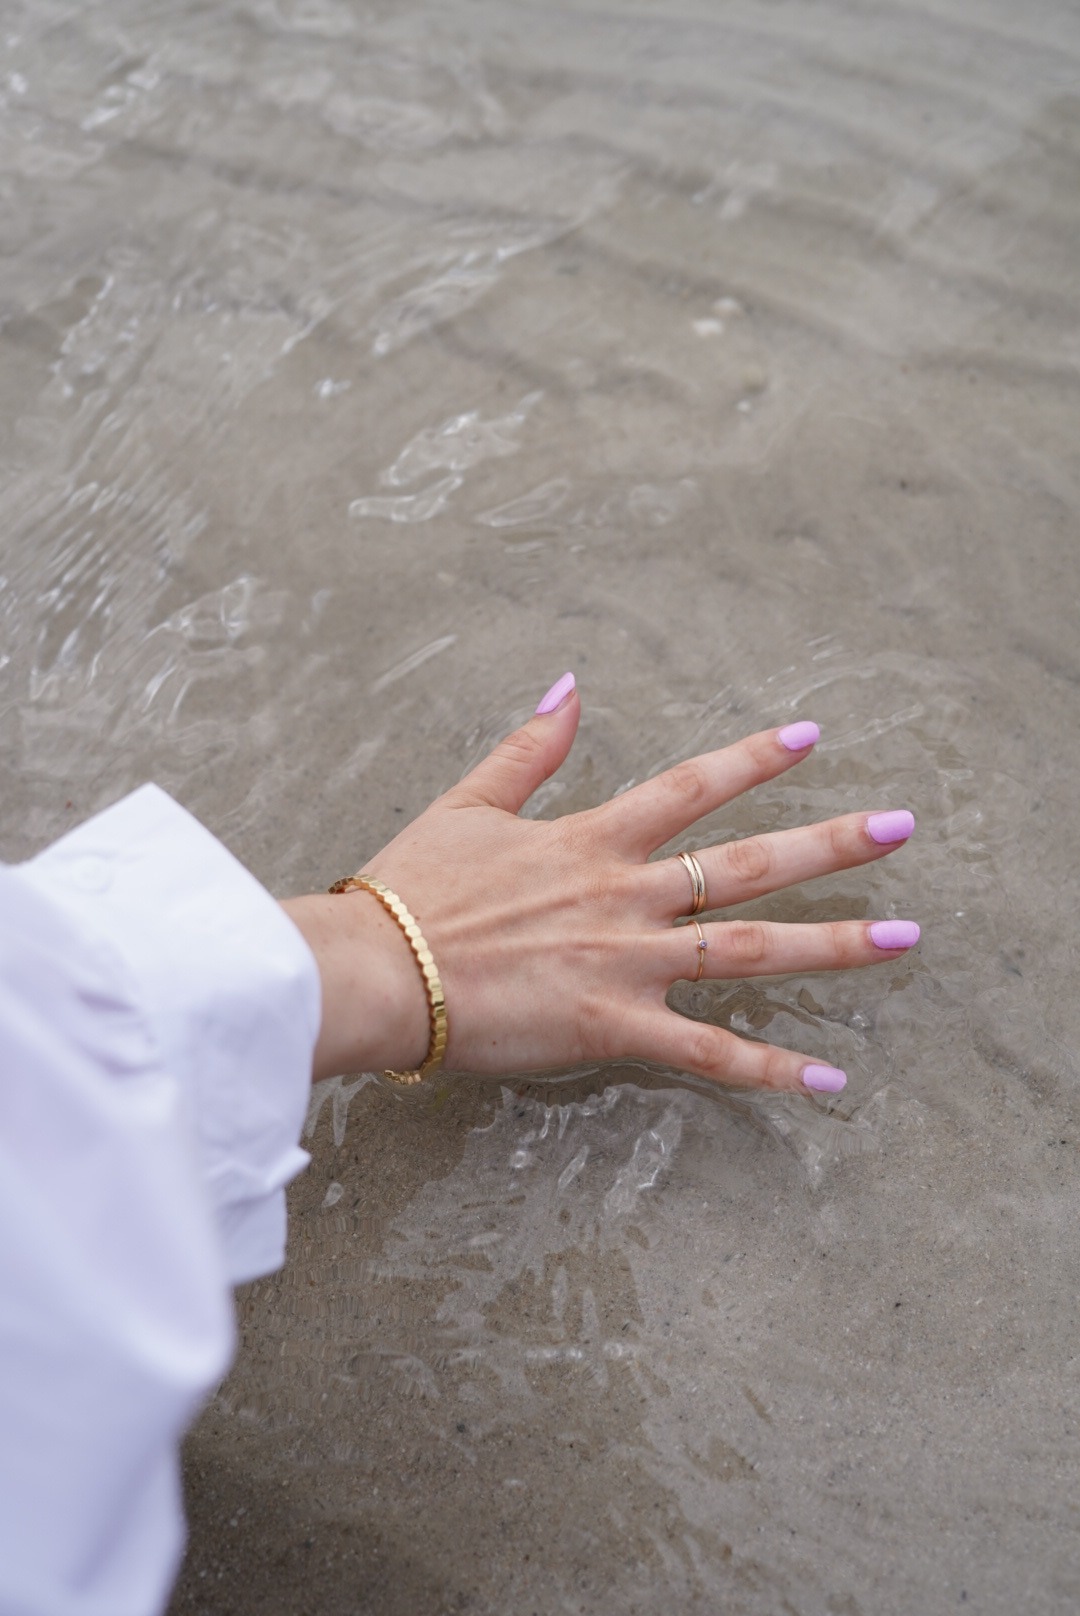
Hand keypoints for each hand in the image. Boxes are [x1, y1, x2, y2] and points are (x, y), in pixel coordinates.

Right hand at [283, 675, 917, 1094]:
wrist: (376, 970)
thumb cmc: (412, 892)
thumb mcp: (469, 804)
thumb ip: (529, 748)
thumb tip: (568, 686)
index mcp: (591, 841)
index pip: (691, 789)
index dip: (754, 759)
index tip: (811, 736)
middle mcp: (626, 896)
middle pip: (748, 863)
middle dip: (831, 844)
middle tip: (902, 827)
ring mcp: (627, 963)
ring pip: (750, 951)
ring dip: (832, 943)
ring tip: (904, 935)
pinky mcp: (613, 1027)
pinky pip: (707, 1055)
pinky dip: (770, 1069)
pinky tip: (830, 1078)